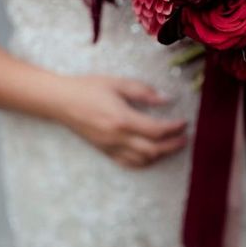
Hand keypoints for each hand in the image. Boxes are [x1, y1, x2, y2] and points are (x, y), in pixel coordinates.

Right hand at [54, 75, 187, 168]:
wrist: (60, 101)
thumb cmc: (88, 88)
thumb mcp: (118, 83)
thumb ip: (144, 92)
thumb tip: (166, 99)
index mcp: (123, 119)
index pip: (156, 130)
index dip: (174, 128)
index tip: (184, 123)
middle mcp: (117, 138)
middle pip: (153, 150)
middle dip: (173, 145)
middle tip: (185, 138)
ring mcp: (110, 147)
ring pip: (142, 160)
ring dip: (160, 155)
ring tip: (172, 145)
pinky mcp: (104, 151)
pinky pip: (127, 163)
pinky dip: (143, 162)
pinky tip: (151, 155)